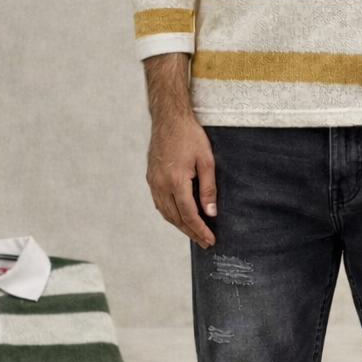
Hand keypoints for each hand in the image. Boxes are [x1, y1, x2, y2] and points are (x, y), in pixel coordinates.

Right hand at [146, 107, 217, 248]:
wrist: (169, 119)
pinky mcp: (151, 177)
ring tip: (193, 233)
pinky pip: (159, 202)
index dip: (200, 230)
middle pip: (175, 218)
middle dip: (190, 232)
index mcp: (176, 182)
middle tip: (203, 242)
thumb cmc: (190, 136)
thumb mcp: (206, 161)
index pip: (189, 215)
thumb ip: (208, 188)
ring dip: (179, 225)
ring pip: (165, 212)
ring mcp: (153, 181)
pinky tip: (178, 216)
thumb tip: (211, 213)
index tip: (210, 240)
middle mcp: (161, 185)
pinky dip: (169, 213)